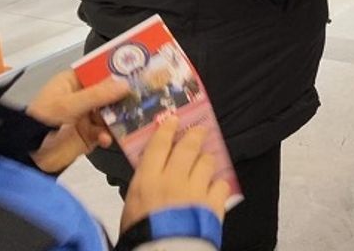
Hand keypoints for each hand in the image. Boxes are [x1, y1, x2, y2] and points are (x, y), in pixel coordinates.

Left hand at [26, 71, 129, 172]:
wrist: (28, 157)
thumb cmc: (42, 121)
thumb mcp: (68, 105)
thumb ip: (97, 95)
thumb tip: (126, 85)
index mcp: (72, 82)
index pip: (98, 71)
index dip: (116, 70)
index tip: (138, 70)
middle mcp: (81, 97)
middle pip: (109, 92)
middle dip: (123, 96)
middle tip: (143, 97)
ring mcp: (86, 116)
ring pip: (111, 113)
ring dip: (119, 117)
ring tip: (130, 121)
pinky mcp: (89, 135)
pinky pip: (106, 132)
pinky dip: (109, 135)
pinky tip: (106, 139)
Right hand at [120, 119, 231, 233]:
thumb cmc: (142, 232)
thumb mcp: (132, 205)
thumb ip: (144, 182)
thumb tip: (153, 168)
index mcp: (148, 180)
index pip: (159, 145)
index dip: (167, 129)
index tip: (173, 120)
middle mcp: (173, 179)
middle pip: (188, 147)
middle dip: (195, 134)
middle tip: (200, 129)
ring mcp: (195, 190)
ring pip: (207, 162)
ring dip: (206, 160)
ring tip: (205, 162)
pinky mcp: (213, 204)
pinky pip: (221, 184)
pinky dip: (218, 185)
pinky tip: (214, 188)